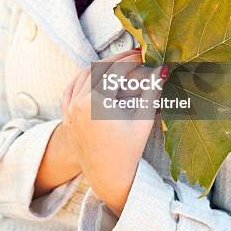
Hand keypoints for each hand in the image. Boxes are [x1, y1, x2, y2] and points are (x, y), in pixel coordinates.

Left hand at [66, 48, 165, 216]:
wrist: (108, 177)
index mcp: (96, 102)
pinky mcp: (66, 115)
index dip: (132, 60)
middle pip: (98, 68)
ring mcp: (69, 108)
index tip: (145, 55)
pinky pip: (71, 88)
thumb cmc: (129, 150)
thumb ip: (152, 91)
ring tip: (120, 62)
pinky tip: (96, 73)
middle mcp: (78, 102)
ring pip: (84, 75)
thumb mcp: (143, 119)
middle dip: (118, 59)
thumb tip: (163, 68)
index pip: (115, 70)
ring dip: (102, 66)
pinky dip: (84, 77)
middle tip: (135, 54)